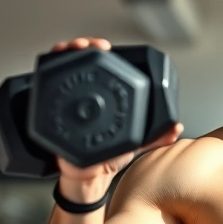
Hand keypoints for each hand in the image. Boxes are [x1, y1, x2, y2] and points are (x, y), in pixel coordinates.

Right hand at [50, 37, 183, 200]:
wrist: (86, 178)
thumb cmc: (108, 157)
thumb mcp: (135, 143)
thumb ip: (155, 136)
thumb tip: (176, 127)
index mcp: (106, 96)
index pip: (104, 64)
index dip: (102, 50)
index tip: (105, 46)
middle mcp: (86, 94)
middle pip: (81, 59)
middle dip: (83, 45)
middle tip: (89, 46)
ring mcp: (68, 99)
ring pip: (63, 67)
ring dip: (64, 52)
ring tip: (69, 48)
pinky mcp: (52, 109)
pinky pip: (46, 87)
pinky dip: (47, 72)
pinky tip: (50, 63)